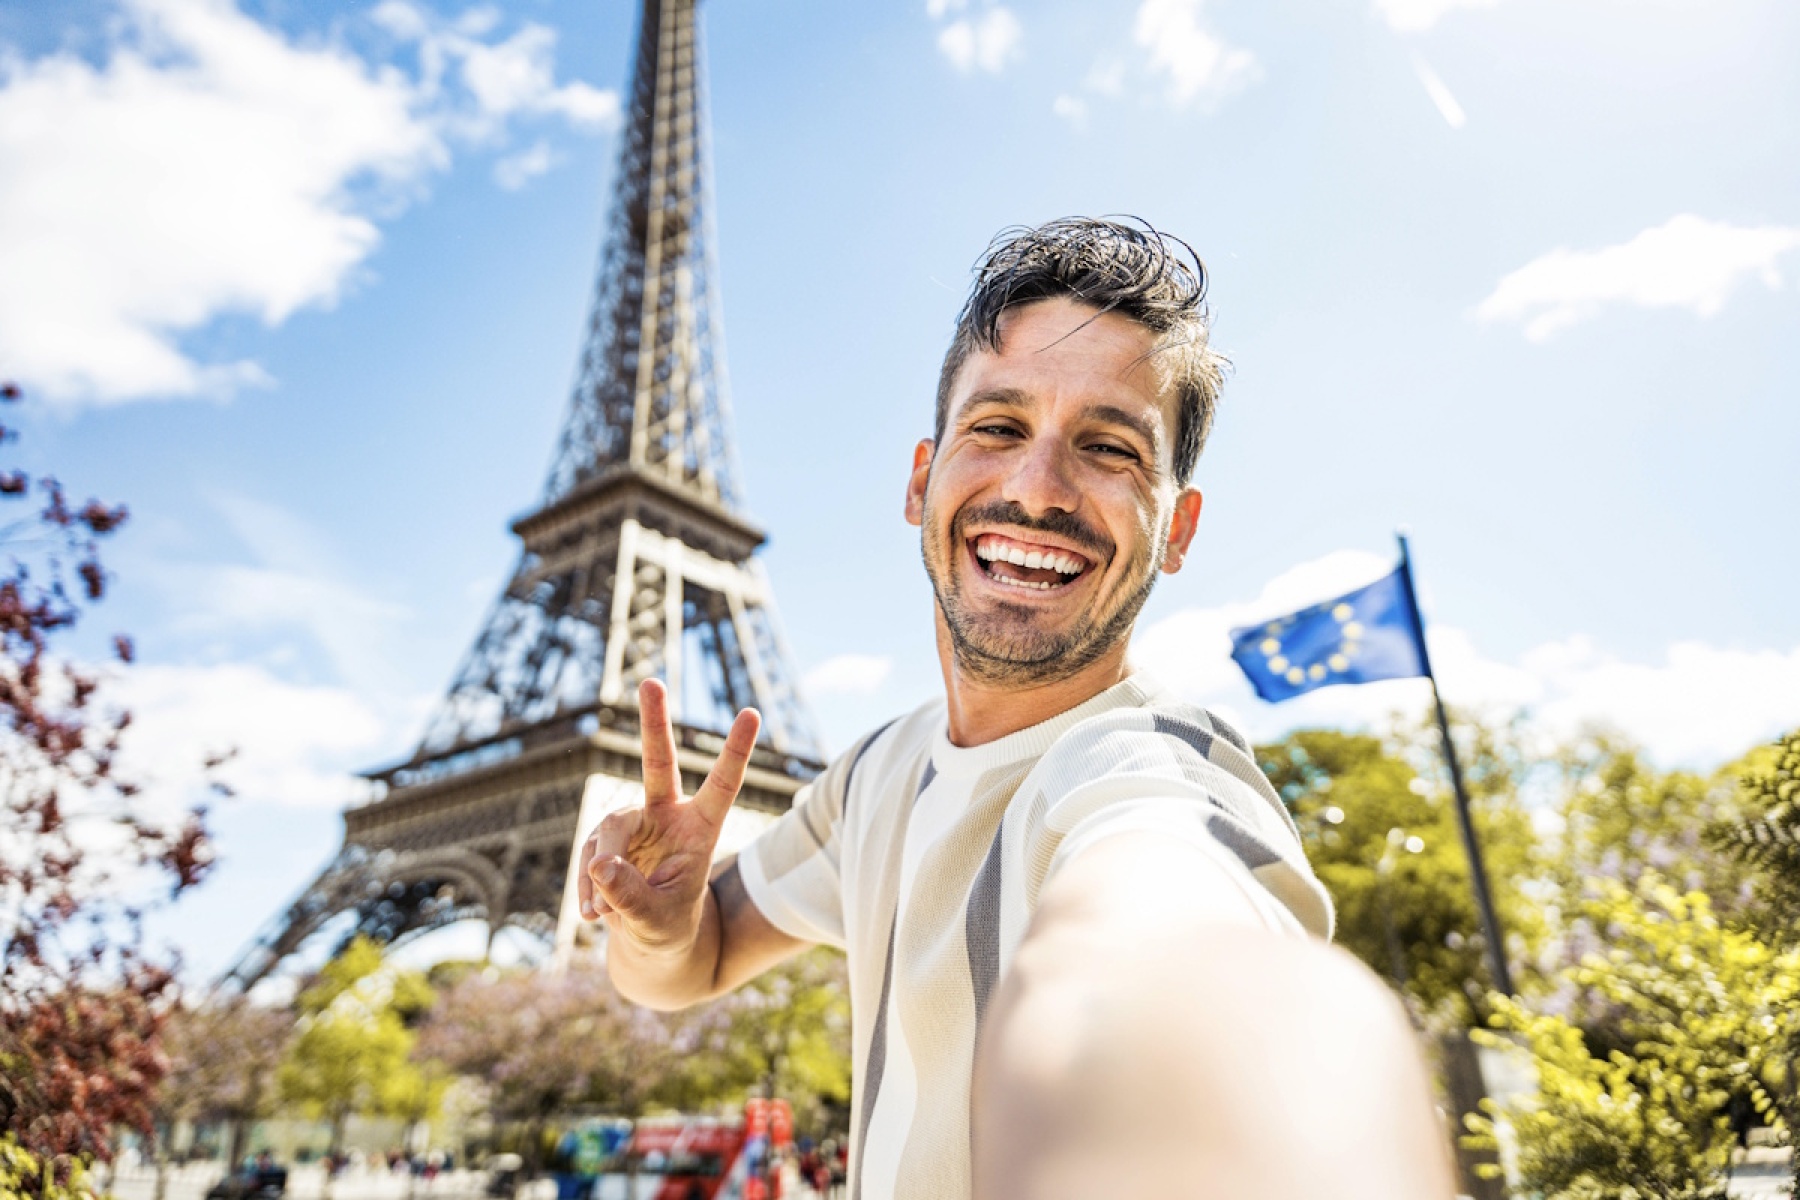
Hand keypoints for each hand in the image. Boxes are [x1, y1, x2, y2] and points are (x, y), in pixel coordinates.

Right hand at [577, 678, 760, 955]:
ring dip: (600, 876)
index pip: (722, 786)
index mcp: (700, 830)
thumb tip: (599, 864)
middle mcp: (667, 817)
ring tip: (605, 916)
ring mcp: (633, 826)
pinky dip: (588, 889)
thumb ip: (632, 898)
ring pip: (605, 833)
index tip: (752, 712)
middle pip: (658, 764)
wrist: (648, 945)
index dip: (735, 751)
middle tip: (651, 682)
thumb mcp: (658, 922)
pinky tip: (595, 916)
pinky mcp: (604, 841)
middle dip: (654, 723)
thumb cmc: (668, 930)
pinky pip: (589, 858)